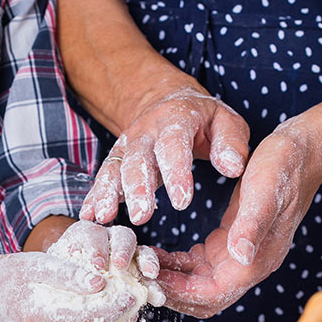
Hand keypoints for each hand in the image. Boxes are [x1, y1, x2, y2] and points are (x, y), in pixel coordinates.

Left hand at [48, 220, 164, 307]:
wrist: (66, 294)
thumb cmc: (58, 284)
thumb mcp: (54, 276)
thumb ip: (61, 274)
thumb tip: (67, 279)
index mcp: (84, 236)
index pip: (91, 233)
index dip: (96, 247)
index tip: (97, 265)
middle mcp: (109, 241)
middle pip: (122, 236)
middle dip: (123, 250)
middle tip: (120, 265)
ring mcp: (128, 257)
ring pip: (141, 252)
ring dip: (147, 261)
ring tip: (149, 274)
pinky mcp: (139, 276)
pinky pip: (150, 278)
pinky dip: (154, 286)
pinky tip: (158, 298)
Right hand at [80, 87, 250, 224]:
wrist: (168, 103)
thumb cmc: (205, 121)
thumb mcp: (227, 122)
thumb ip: (231, 143)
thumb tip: (233, 167)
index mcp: (176, 118)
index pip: (174, 144)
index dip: (177, 172)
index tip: (183, 202)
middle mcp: (146, 131)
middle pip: (138, 159)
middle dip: (138, 189)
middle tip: (142, 217)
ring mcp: (128, 145)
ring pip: (115, 169)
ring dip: (108, 193)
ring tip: (105, 218)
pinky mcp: (117, 159)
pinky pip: (104, 177)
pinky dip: (94, 196)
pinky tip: (88, 217)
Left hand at [156, 116, 321, 316]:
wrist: (303, 151)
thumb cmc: (284, 168)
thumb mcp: (264, 193)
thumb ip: (251, 226)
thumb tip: (241, 257)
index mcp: (255, 260)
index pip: (212, 294)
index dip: (180, 292)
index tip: (151, 280)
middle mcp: (248, 264)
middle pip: (204, 298)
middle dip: (171, 292)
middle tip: (139, 276)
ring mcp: (239, 255)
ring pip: (198, 283)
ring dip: (171, 279)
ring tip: (142, 264)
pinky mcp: (231, 242)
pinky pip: (198, 265)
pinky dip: (177, 264)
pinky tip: (159, 253)